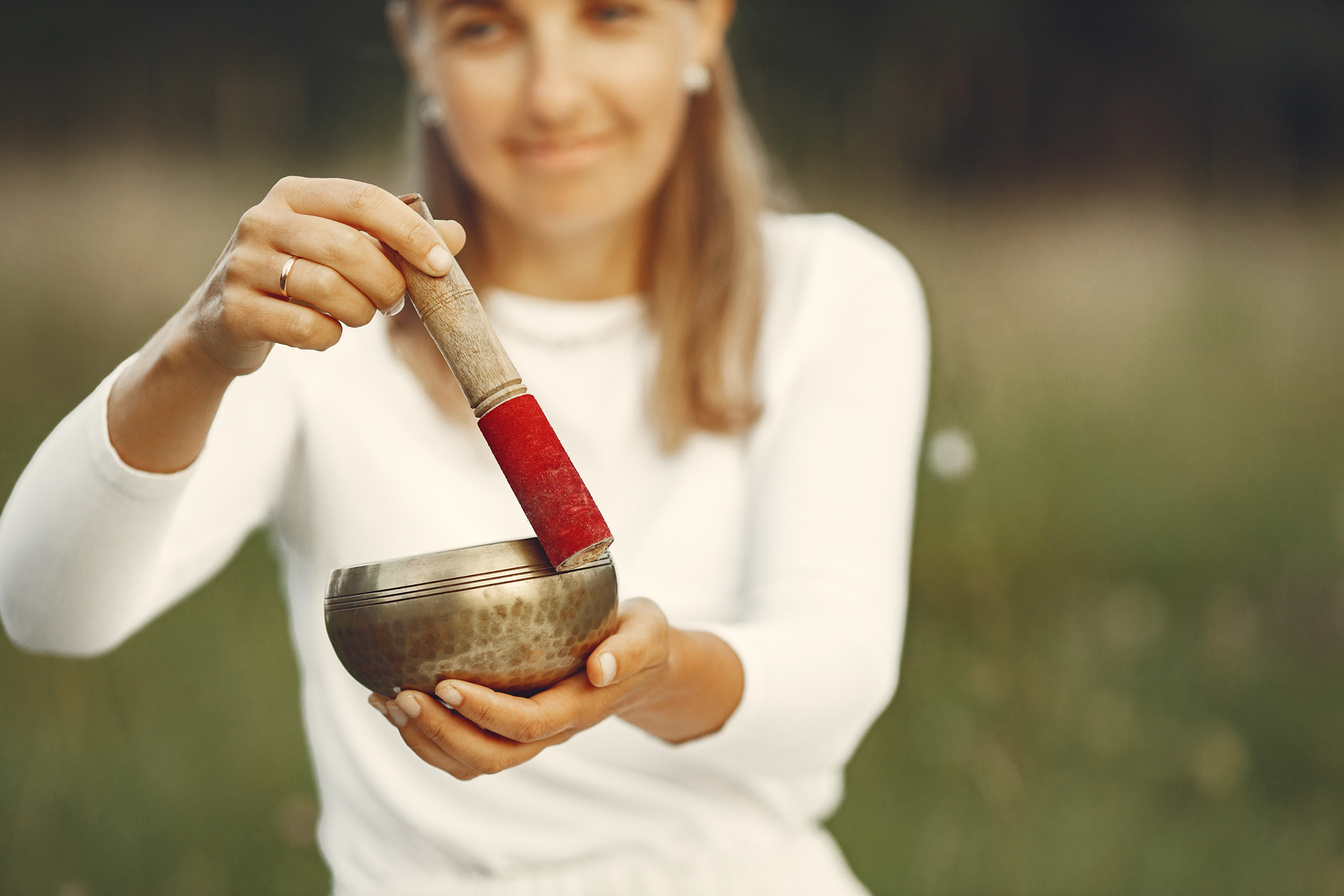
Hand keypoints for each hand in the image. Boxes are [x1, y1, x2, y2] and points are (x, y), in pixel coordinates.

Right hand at [184, 176, 465, 375]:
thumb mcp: (345, 250)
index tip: (441, 265)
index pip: (364, 199)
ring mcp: (242, 264)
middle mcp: (262, 220)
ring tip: (358, 315)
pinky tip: (323, 332)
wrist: (223, 325)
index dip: (410, 232)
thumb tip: (456, 234)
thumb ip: (397, 241)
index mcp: (294, 194)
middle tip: (394, 302)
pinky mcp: (234, 310)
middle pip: (351, 247)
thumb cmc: (299, 280)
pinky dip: (329, 337)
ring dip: (360, 312)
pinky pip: (307, 328)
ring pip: (330, 288)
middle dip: (388, 282)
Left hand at [369, 598, 678, 779]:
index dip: (483, 712)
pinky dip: (424, 735)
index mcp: (580, 707)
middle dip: (439, 732)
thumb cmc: (638, 638)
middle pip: (490, 756)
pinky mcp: (510, 727)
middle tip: (400, 694)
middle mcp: (551, 731)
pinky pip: (463, 751)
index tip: (445, 683)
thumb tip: (600, 667)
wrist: (642, 662)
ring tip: (384, 700)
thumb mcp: (646, 633)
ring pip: (471, 762)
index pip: (527, 724)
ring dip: (423, 740)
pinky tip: (395, 702)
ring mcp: (528, 735)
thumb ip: (629, 649)